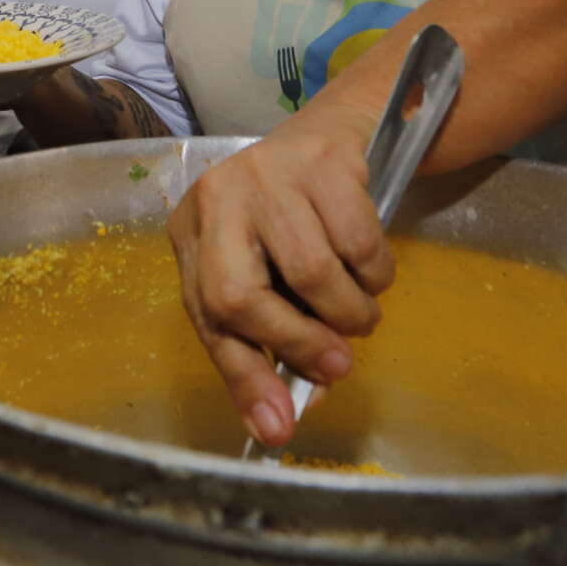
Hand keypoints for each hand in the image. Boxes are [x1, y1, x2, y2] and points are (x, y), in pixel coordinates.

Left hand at [166, 111, 395, 447]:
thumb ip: (265, 346)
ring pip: (313, 273)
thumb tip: (281, 422)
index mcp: (191, 233)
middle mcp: (217, 198)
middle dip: (298, 342)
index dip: (243, 376)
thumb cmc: (288, 223)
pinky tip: (368, 267)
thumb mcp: (263, 278)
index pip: (208, 317)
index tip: (279, 426)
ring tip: (358, 312)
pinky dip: (375, 275)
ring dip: (349, 312)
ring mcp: (267, 173)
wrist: (329, 139)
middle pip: (243, 296)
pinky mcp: (321, 161)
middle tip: (338, 364)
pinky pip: (359, 244)